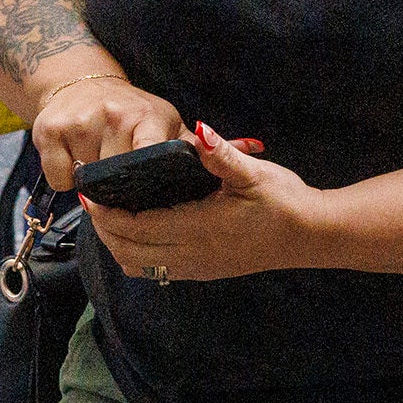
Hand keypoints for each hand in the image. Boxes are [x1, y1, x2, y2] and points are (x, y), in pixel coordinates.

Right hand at [27, 68, 182, 189]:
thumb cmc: (131, 113)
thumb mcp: (166, 124)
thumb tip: (239, 153)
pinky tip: (73, 159)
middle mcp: (112, 114)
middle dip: (117, 186)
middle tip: (119, 171)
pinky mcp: (49, 130)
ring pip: (85, 183)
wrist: (82, 85)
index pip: (148, 152)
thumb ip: (194, 147)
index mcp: (147, 115)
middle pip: (116, 179)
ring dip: (90, 183)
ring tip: (96, 159)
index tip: (145, 189)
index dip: (146, 175)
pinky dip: (64, 180)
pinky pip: (59, 180)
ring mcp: (79, 121)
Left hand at [84, 125, 326, 285]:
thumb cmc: (284, 200)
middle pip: (128, 251)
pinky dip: (135, 254)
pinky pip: (156, 271)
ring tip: (108, 216)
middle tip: (92, 202)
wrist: (312, 236)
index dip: (107, 213)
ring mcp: (197, 267)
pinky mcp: (205, 271)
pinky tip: (137, 231)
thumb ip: (221, 155)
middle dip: (104, 229)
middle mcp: (192, 254)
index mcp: (198, 228)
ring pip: (139, 266)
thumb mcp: (254, 172)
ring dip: (118, 244)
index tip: (90, 193)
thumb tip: (200, 131)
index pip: (136, 226)